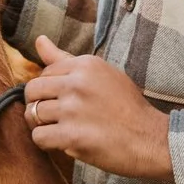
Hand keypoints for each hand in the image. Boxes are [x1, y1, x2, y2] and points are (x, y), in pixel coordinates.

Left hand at [24, 35, 172, 180]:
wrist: (151, 139)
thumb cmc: (128, 107)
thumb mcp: (103, 74)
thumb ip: (66, 59)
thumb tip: (39, 40)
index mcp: (85, 64)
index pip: (44, 72)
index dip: (50, 90)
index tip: (65, 101)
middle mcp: (77, 83)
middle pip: (32, 91)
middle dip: (38, 105)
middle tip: (55, 117)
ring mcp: (73, 110)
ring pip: (33, 114)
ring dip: (42, 125)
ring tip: (61, 130)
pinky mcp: (71, 136)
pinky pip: (38, 137)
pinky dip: (46, 142)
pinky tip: (63, 143)